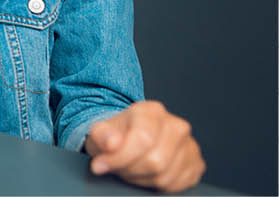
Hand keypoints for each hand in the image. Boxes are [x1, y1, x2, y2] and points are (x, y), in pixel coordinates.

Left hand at [85, 100, 205, 192]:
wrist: (129, 139)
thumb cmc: (116, 135)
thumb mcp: (100, 131)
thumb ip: (101, 135)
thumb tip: (111, 144)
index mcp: (152, 111)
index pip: (142, 139)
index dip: (119, 157)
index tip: (101, 164)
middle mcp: (176, 125)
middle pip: (155, 161)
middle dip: (130, 170)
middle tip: (118, 166)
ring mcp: (189, 145)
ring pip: (164, 176)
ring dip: (141, 179)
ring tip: (130, 168)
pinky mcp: (196, 164)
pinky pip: (176, 185)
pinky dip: (156, 185)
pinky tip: (146, 174)